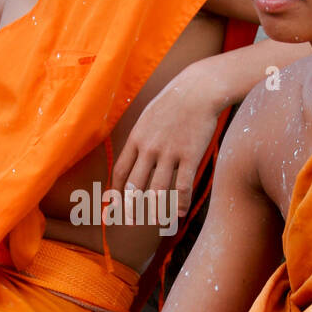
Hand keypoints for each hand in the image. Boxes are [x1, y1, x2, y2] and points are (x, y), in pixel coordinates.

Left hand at [111, 64, 223, 218]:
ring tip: (153, 221)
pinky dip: (179, 202)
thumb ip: (140, 137)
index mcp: (136, 138)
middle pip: (134, 185)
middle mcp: (149, 148)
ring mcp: (169, 152)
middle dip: (129, 206)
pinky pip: (182, 185)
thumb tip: (134, 153)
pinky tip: (178, 212)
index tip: (113, 204)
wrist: (199, 89)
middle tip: (128, 222)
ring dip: (153, 210)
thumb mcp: (148, 116)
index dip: (115, 191)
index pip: (120, 171)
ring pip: (156, 190)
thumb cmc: (174, 102)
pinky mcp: (190, 155)